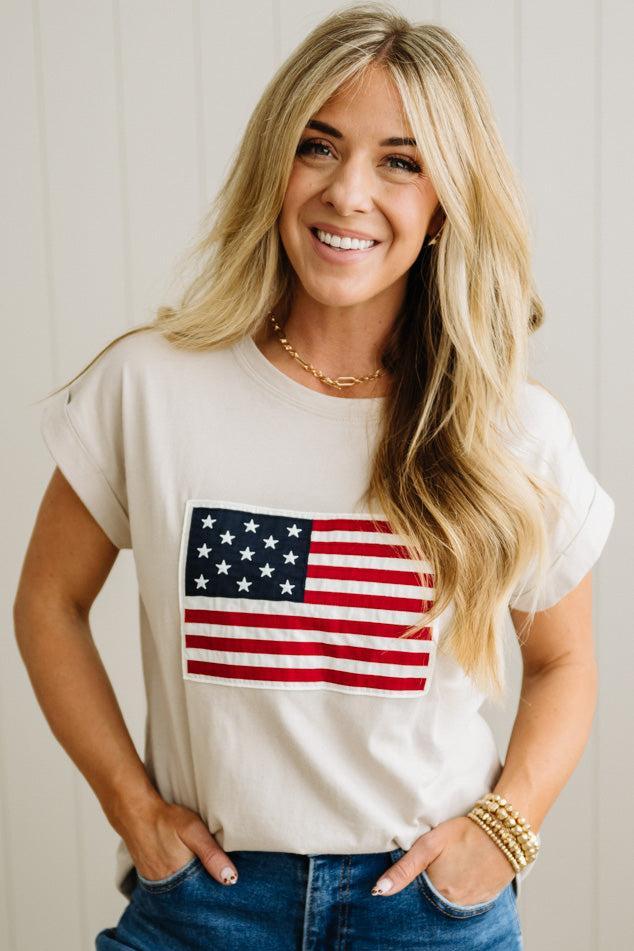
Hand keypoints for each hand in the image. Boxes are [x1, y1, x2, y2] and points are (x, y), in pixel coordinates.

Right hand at [122, 799, 238, 885]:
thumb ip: (211, 854)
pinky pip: (168, 886)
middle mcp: (165, 886)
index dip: (215, 891)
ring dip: (189, 886)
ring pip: (179, 892)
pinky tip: (183, 870)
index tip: (225, 884)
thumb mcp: (194, 831)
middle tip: (213, 875)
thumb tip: (230, 879)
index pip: (203, 896)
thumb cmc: (167, 820)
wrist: (136, 814)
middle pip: (190, 896)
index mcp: (179, 877)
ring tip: (198, 871)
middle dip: (203, 889)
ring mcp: (155, 883)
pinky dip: (177, 881)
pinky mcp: (149, 877)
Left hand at [371, 816, 515, 901]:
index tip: (420, 867)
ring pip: (450, 900)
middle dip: (430, 885)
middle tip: (438, 862)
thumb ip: (404, 869)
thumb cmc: (464, 832)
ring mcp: (473, 903)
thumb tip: (378, 891)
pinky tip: (464, 870)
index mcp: (439, 891)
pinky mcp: (486, 898)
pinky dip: (462, 888)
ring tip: (452, 864)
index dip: (414, 881)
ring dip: (446, 888)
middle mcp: (456, 903)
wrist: (505, 830)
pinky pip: (467, 900)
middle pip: (434, 899)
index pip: (416, 896)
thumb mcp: (430, 844)